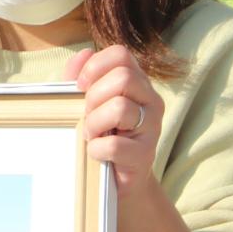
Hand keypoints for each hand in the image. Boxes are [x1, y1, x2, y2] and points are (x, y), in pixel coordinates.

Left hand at [68, 46, 163, 193]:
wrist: (118, 178)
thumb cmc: (101, 134)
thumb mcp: (88, 103)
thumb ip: (80, 77)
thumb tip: (84, 53)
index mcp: (137, 83)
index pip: (121, 54)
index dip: (94, 67)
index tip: (80, 87)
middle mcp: (150, 100)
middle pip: (122, 78)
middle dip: (94, 98)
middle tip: (88, 115)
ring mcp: (152, 126)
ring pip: (119, 108)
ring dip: (93, 124)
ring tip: (92, 135)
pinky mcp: (145, 154)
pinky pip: (113, 144)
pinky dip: (95, 149)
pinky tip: (97, 153)